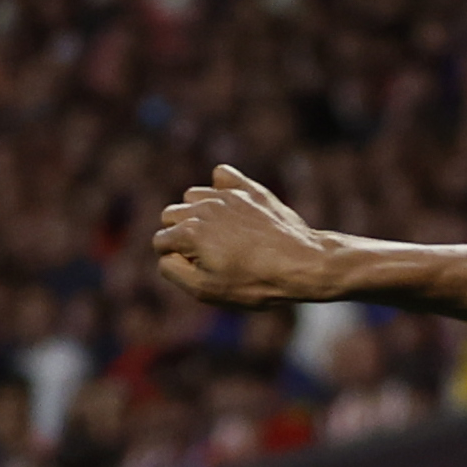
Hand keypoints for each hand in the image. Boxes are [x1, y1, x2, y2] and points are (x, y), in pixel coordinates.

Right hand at [153, 166, 346, 309]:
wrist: (306, 265)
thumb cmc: (257, 282)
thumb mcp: (208, 290)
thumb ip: (174, 271)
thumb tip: (166, 255)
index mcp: (188, 232)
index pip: (161, 242)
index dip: (177, 258)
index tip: (202, 268)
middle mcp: (203, 208)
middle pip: (172, 215)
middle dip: (182, 234)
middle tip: (211, 253)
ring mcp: (227, 196)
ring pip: (193, 196)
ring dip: (199, 212)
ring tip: (223, 234)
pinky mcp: (250, 190)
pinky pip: (223, 175)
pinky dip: (221, 186)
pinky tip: (232, 205)